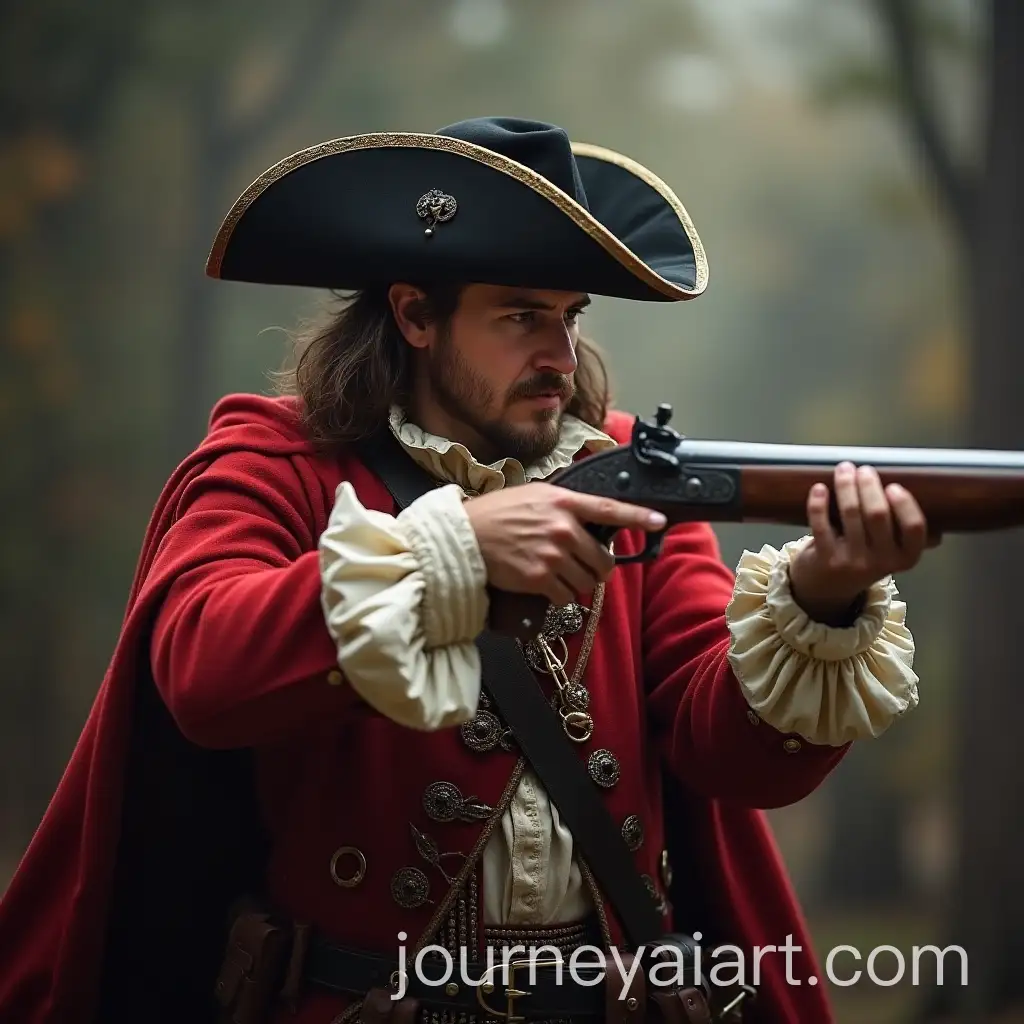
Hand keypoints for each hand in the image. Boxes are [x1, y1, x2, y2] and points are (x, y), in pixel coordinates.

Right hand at [463, 482, 665, 605]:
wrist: (465, 537)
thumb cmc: (496, 514)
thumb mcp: (533, 495)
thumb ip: (563, 505)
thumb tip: (589, 518)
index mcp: (563, 502)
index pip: (610, 509)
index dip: (638, 517)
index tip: (659, 522)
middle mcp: (563, 528)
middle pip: (602, 560)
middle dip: (596, 568)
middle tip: (581, 566)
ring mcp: (553, 554)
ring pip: (587, 581)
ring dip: (576, 583)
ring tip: (555, 573)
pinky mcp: (540, 578)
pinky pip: (565, 596)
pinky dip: (558, 595)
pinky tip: (542, 583)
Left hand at [788, 462, 940, 624]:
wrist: (827, 588)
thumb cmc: (863, 557)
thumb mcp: (891, 551)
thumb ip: (904, 530)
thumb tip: (932, 496)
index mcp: (905, 557)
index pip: (914, 529)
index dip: (905, 504)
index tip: (893, 486)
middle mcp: (881, 562)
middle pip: (878, 515)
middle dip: (869, 485)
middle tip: (864, 469)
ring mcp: (852, 562)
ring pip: (850, 514)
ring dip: (846, 486)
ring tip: (844, 469)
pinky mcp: (825, 559)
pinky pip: (821, 525)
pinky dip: (819, 503)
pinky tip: (819, 488)